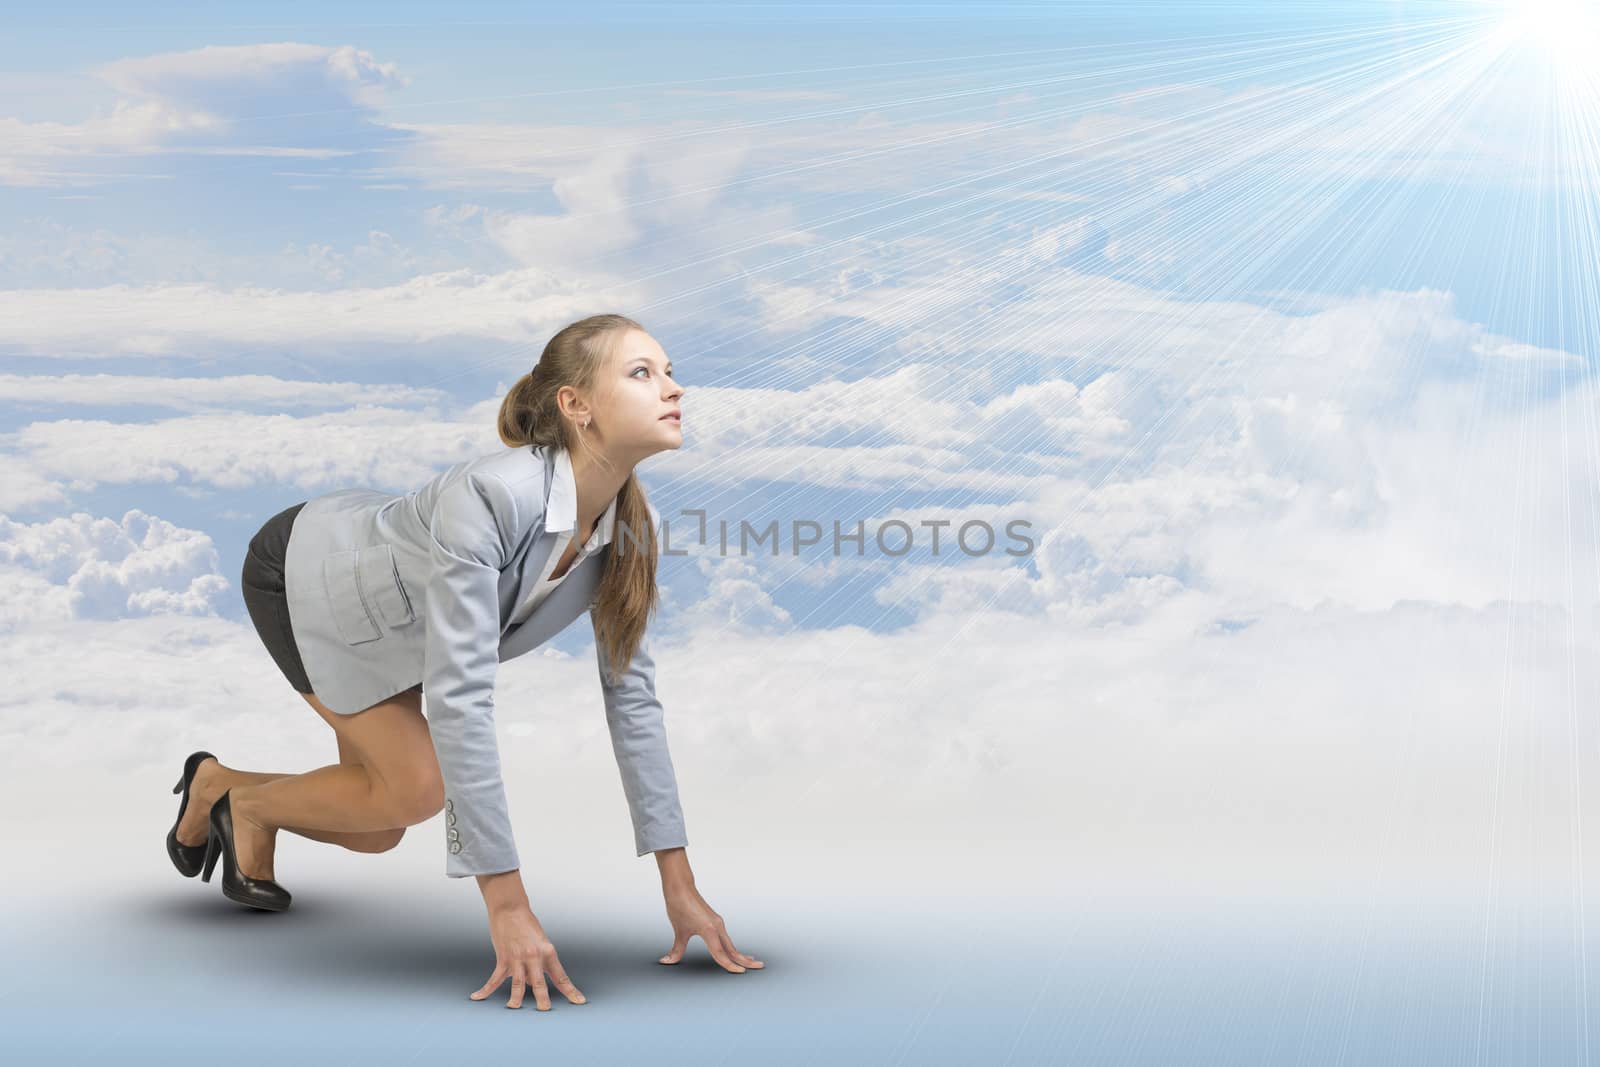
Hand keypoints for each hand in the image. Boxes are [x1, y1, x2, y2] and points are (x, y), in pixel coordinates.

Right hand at [471, 902, 587, 1009]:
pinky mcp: (503, 958)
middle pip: (539, 983)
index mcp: (548, 952)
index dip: (570, 991)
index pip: (561, 976)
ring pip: (518, 983)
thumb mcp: (540, 943)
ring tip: (514, 1007)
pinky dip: (486, 989)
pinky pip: (494, 978)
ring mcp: (518, 958)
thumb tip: (530, 984)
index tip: (579, 1001)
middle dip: (542, 998)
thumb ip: (538, 964)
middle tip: (545, 1010)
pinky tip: (478, 996)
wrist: (511, 909)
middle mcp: (534, 956)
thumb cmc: (527, 925)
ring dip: (516, 998)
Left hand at [658, 883, 764, 971]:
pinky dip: (732, 946)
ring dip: (740, 953)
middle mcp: (717, 927)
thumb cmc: (679, 906)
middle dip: (745, 960)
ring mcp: (718, 923)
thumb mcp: (679, 930)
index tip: (741, 972)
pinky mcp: (715, 921)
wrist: (681, 887)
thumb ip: (677, 949)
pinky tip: (734, 950)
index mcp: (709, 930)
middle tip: (760, 966)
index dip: (730, 965)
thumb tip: (667, 961)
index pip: (720, 954)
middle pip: (733, 949)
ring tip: (752, 961)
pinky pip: (726, 937)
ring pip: (730, 943)